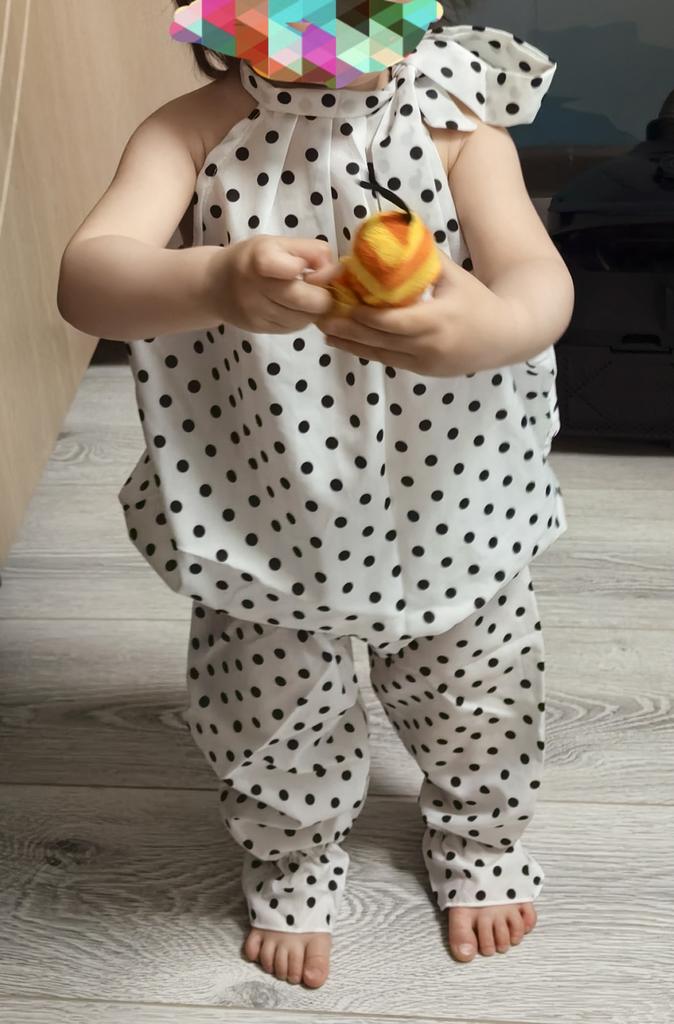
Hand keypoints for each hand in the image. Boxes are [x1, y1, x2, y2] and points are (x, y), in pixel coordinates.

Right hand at [213, 235, 336, 333]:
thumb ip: (311, 251)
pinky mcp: (260, 329)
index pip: (292, 269)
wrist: (214, 286)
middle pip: (308, 302)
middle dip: (322, 297)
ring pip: (304, 319)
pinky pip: (294, 328)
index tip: (311, 268)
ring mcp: (257, 313)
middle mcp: (256, 288)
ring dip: (312, 310)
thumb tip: (337, 272)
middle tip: (318, 289)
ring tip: (303, 297)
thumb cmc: (252, 259)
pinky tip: (292, 308)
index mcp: (260, 259)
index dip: (314, 271)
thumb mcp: (278, 243)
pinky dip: (299, 319)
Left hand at [312, 250, 525, 377]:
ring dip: (350, 343)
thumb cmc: (478, 299)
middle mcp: (429, 345)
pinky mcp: (423, 372)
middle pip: (379, 339)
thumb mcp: (453, 274)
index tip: (341, 301)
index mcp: (438, 318)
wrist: (506, 336)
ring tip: (324, 330)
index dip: (364, 314)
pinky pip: (389, 361)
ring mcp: (425, 362)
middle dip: (347, 329)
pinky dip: (366, 351)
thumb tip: (391, 234)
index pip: (392, 321)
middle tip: (320, 316)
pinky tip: (345, 342)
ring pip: (380, 354)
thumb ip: (422, 258)